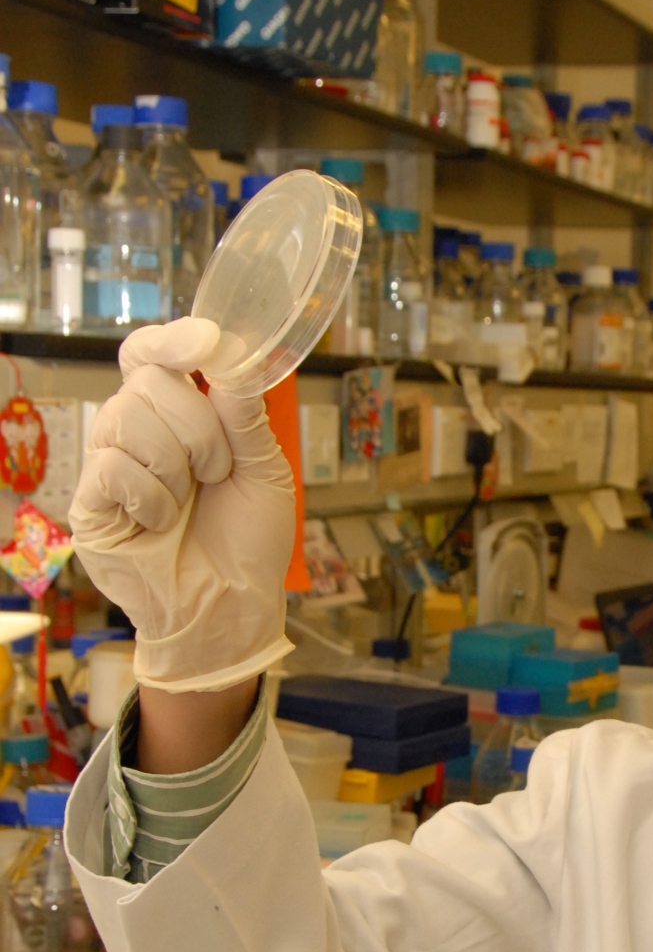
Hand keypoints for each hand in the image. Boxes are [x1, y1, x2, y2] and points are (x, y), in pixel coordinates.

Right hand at [69, 320, 295, 692]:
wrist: (233, 610)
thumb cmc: (248, 544)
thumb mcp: (264, 472)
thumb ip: (245, 417)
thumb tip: (230, 361)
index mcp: (178, 417)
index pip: (154, 356)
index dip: (174, 341)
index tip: (207, 342)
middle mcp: (137, 432)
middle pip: (148, 380)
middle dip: (198, 426)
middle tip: (217, 471)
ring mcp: (109, 466)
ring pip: (127, 415)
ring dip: (177, 462)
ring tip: (190, 500)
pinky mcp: (90, 505)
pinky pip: (112, 466)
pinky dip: (151, 496)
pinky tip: (161, 523)